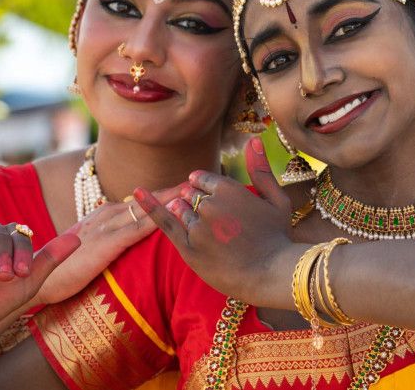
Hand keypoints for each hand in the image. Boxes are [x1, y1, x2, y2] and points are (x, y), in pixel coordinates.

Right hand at [31, 185, 182, 304]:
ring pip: (145, 209)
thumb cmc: (65, 267)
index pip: (141, 202)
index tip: (190, 188)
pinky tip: (174, 212)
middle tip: (202, 181)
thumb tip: (131, 237)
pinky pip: (136, 229)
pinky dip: (157, 218)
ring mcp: (106, 227)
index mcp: (105, 215)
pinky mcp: (105, 244)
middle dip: (174, 191)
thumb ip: (111, 239)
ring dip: (170, 198)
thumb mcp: (92, 246)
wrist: (37, 277)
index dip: (166, 194)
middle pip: (148, 199)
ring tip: (194, 190)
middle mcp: (107, 215)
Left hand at [134, 138, 296, 305]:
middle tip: (220, 224)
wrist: (270, 274)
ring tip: (209, 232)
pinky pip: (164, 222)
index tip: (218, 203)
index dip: (207, 189)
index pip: (202, 179)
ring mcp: (197, 226)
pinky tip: (136, 192)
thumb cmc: (278, 237)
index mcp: (230, 189)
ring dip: (187, 213)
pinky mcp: (188, 247)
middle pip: (190, 193)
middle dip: (197, 202)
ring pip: (180, 209)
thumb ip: (261, 169)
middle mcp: (210, 204)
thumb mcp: (276, 199)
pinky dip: (149, 206)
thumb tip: (253, 139)